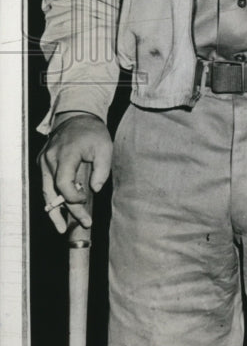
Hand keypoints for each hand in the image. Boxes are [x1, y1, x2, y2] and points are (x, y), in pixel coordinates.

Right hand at [38, 113, 111, 232]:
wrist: (76, 117)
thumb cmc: (93, 133)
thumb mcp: (105, 147)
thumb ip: (102, 169)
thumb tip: (95, 190)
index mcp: (65, 154)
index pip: (63, 183)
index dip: (73, 197)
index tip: (86, 199)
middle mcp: (50, 159)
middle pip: (53, 192)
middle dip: (67, 210)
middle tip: (84, 223)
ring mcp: (43, 162)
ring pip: (46, 191)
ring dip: (54, 210)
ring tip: (62, 228)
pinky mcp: (43, 164)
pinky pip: (46, 185)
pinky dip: (53, 199)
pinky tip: (60, 212)